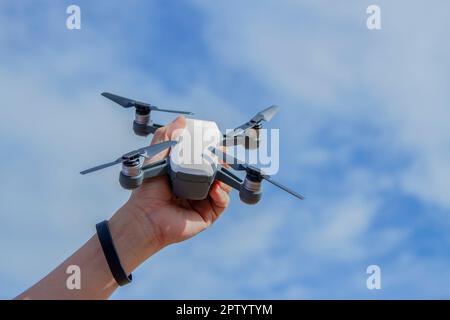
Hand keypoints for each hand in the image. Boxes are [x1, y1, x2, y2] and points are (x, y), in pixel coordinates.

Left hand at [108, 116, 230, 272]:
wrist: (144, 216)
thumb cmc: (148, 189)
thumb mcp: (156, 157)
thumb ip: (166, 137)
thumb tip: (181, 119)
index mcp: (187, 174)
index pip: (205, 160)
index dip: (213, 151)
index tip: (216, 142)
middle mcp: (197, 188)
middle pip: (218, 172)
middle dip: (223, 162)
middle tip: (222, 153)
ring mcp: (204, 202)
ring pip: (224, 186)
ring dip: (225, 176)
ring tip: (220, 168)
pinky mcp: (208, 215)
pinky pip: (221, 203)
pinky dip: (222, 195)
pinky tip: (215, 189)